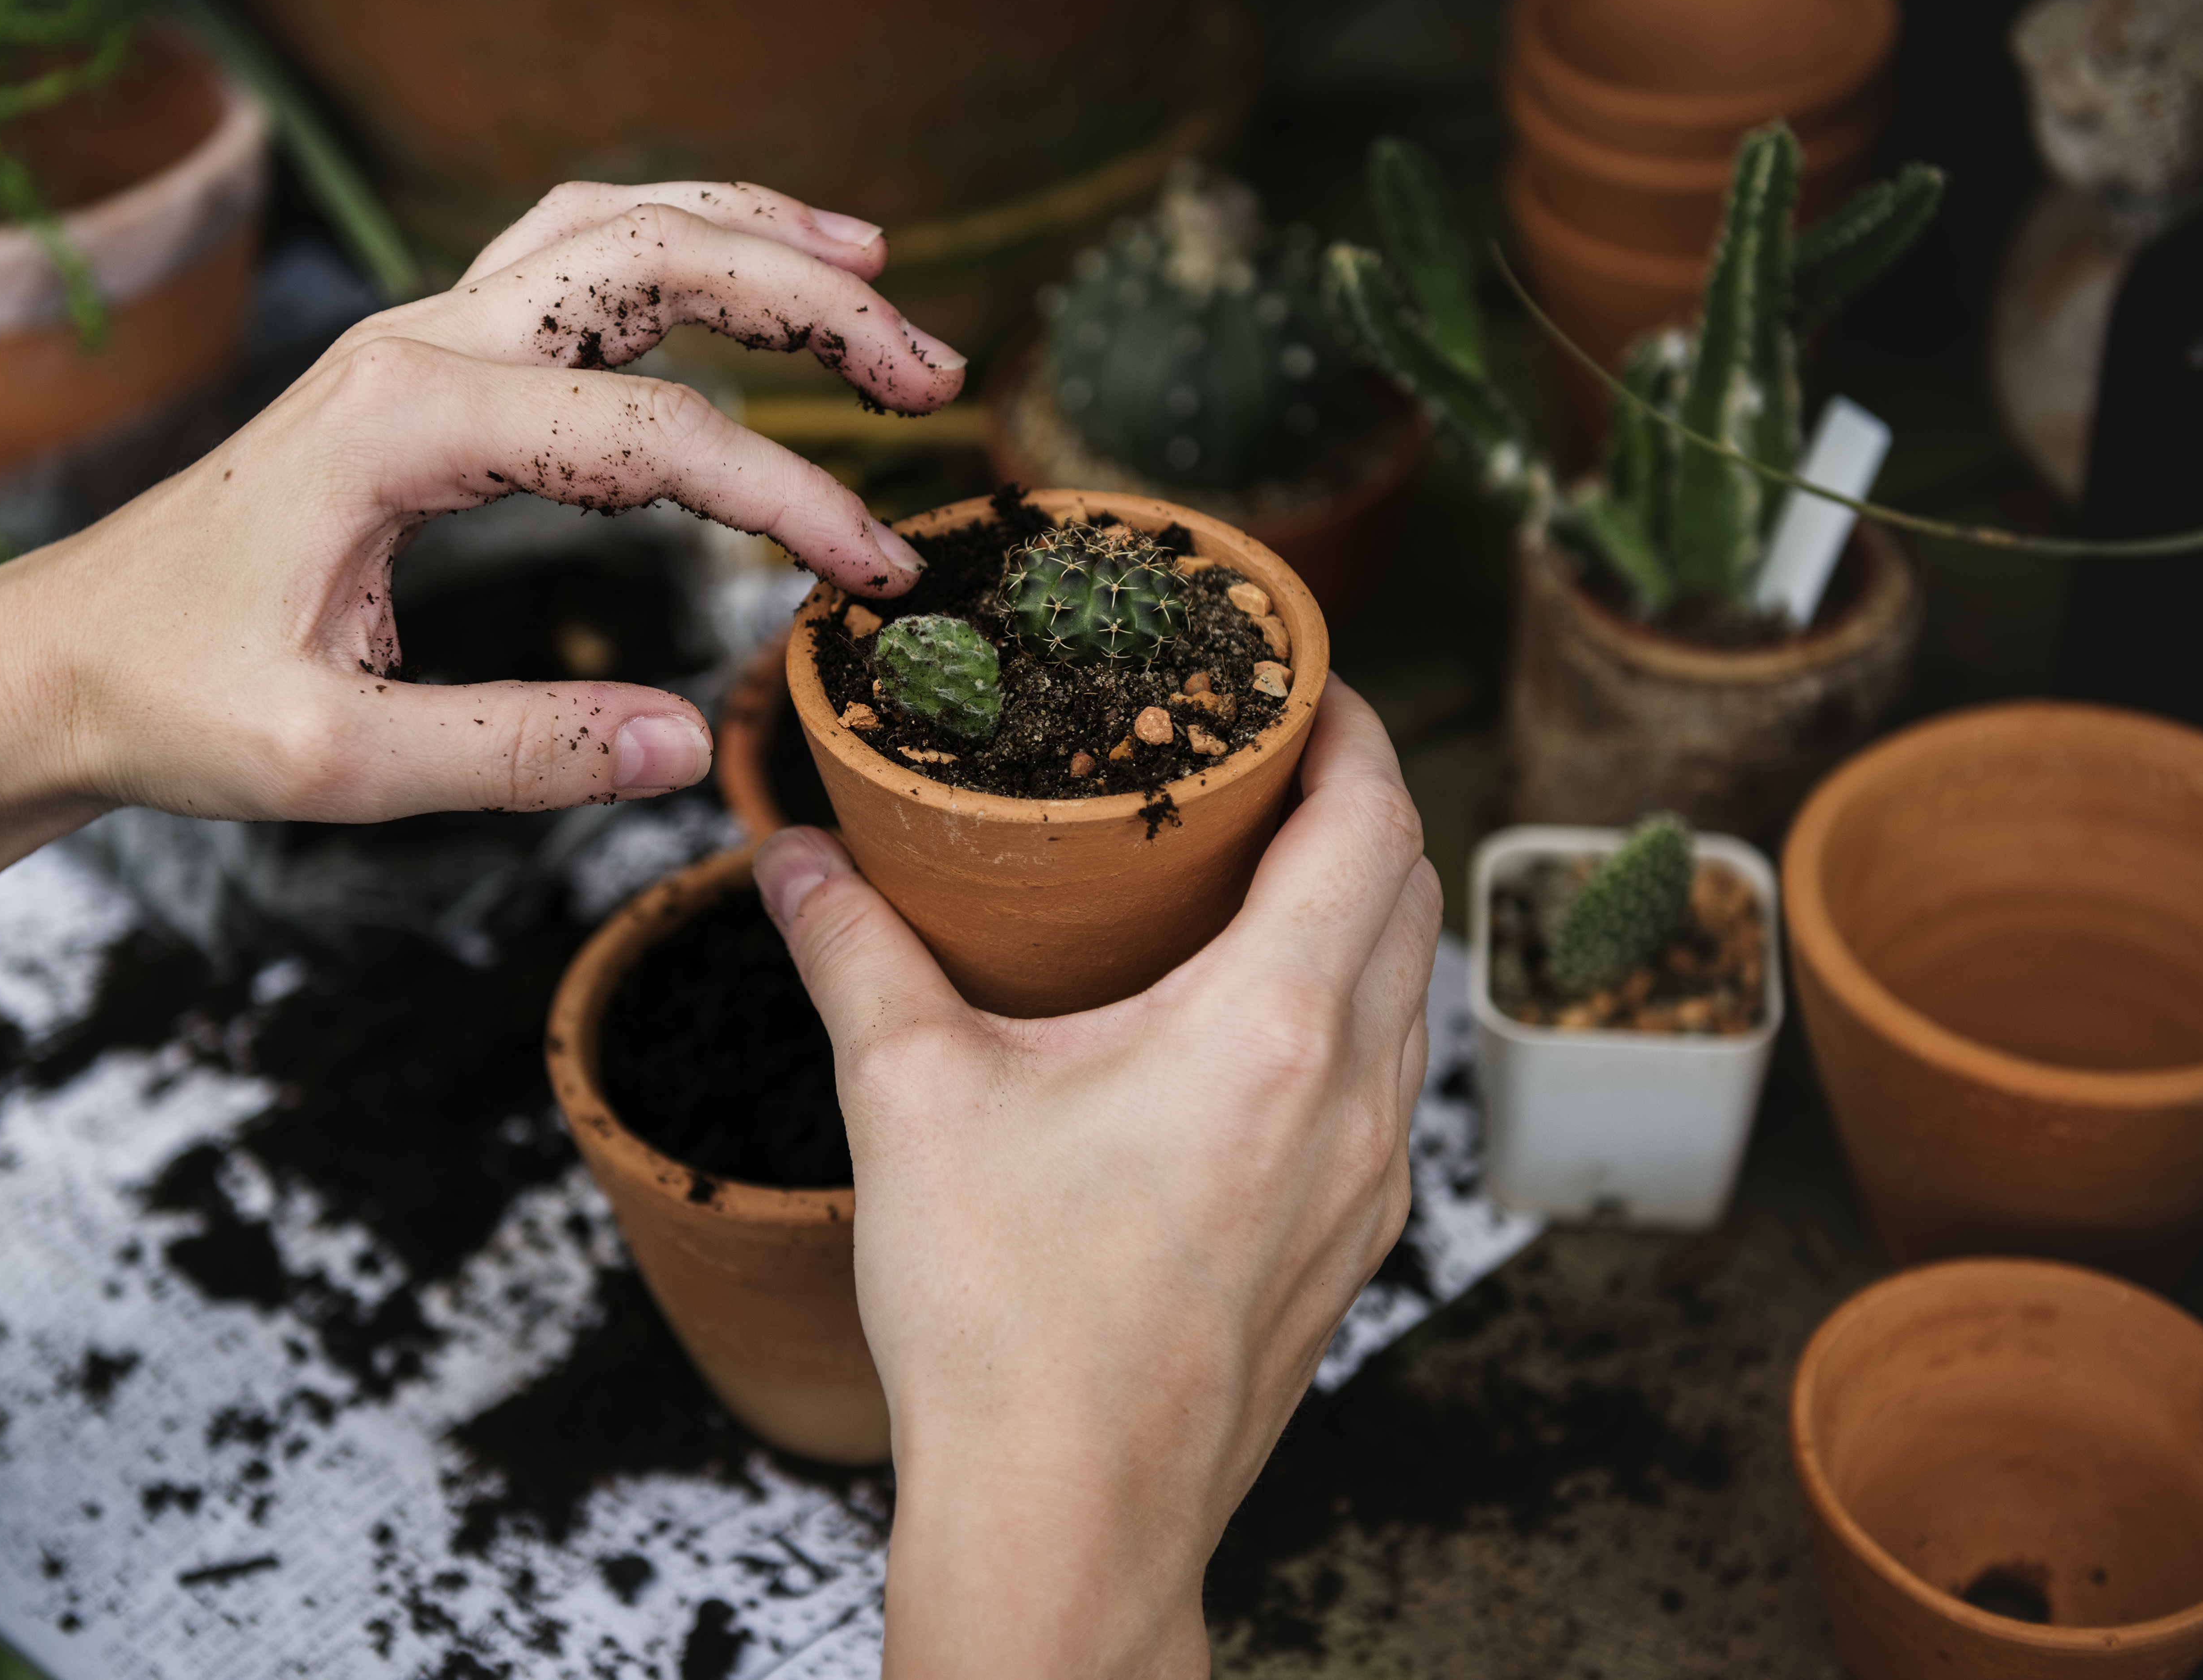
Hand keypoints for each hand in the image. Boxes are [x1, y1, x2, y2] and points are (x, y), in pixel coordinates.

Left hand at [0, 181, 962, 1111]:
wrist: (55, 659)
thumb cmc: (173, 704)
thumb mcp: (336, 762)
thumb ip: (516, 752)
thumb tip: (685, 746)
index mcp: (403, 425)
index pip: (654, 437)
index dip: (790, 499)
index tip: (877, 573)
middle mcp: (416, 345)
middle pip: (651, 261)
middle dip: (810, 300)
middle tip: (930, 371)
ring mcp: (415, 338)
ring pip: (611, 228)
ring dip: (750, 236)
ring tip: (873, 268)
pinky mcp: (419, 364)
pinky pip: (565, 261)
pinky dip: (671, 247)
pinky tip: (740, 270)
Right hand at [753, 678, 1440, 1678]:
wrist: (1066, 1522)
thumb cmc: (1002, 1324)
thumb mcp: (908, 1101)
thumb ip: (852, 954)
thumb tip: (791, 857)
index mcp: (1271, 1030)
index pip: (1373, 822)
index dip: (1353, 728)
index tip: (1301, 680)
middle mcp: (1354, 1098)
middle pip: (1411, 894)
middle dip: (1357, 804)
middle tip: (1264, 761)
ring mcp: (1369, 1184)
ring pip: (1408, 995)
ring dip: (1358, 912)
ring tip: (1255, 877)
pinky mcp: (1351, 1248)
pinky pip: (1386, 1086)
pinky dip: (1346, 1013)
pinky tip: (1248, 1027)